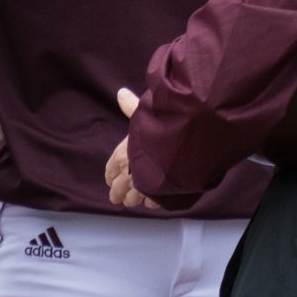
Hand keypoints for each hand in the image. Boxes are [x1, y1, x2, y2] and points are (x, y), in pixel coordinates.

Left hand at [106, 90, 159, 208]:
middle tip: (117, 198)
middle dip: (117, 193)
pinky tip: (154, 200)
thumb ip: (132, 107)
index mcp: (122, 155)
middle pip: (118, 189)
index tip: (110, 180)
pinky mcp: (160, 197)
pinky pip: (152, 204)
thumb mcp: (145, 114)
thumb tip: (121, 93)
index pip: (110, 169)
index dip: (110, 175)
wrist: (186, 147)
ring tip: (133, 201)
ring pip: (133, 199)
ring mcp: (144, 188)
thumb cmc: (164, 129)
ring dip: (133, 200)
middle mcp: (130, 174)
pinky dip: (152, 203)